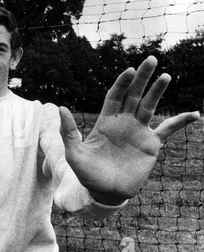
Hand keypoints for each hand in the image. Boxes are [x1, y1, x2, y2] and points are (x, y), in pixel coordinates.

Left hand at [59, 56, 199, 204]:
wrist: (105, 192)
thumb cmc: (87, 173)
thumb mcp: (74, 153)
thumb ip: (68, 131)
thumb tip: (61, 108)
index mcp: (105, 122)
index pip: (115, 96)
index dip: (122, 83)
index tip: (129, 71)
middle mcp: (123, 123)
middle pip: (134, 95)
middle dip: (142, 78)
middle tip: (151, 59)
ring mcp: (138, 132)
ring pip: (150, 106)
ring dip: (157, 91)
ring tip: (166, 76)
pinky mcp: (151, 145)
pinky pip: (168, 130)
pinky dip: (181, 122)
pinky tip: (195, 114)